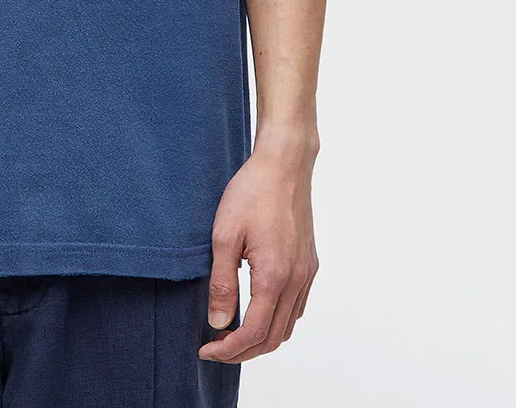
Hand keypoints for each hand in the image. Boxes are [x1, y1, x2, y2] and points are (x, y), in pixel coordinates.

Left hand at [198, 139, 318, 363]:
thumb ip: (221, 282)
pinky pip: (297, 307)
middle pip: (273, 337)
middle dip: (244, 351)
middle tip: (215, 347)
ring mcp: (307, 273)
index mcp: (274, 276)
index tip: (206, 350)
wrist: (284, 165)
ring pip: (288, 326)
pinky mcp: (310, 264)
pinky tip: (258, 311)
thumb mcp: (224, 235)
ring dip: (262, 338)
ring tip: (233, 333)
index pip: (254, 333)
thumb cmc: (252, 192)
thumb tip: (218, 322)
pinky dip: (277, 321)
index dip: (228, 350)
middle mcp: (296, 280)